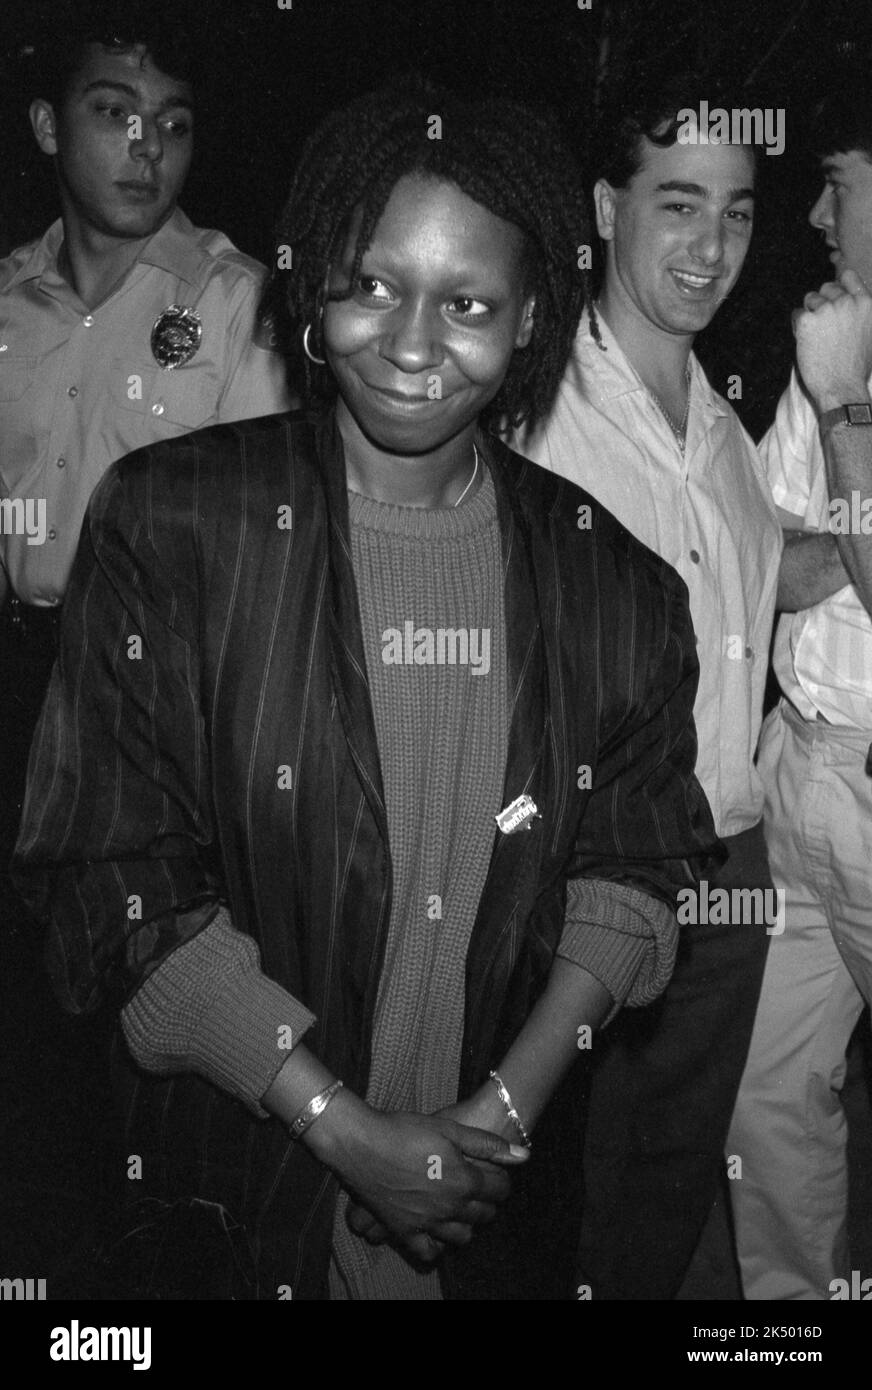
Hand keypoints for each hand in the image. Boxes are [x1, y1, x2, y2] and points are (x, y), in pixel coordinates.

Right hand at [337, 1108, 527, 1263]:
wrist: (360, 1143)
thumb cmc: (404, 1129)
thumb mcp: (449, 1128)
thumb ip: (487, 1144)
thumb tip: (524, 1156)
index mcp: (464, 1180)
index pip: (499, 1189)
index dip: (502, 1180)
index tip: (498, 1173)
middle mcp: (450, 1207)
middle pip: (484, 1214)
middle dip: (489, 1201)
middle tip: (481, 1188)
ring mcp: (427, 1223)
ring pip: (462, 1236)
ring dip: (468, 1224)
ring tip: (462, 1208)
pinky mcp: (405, 1231)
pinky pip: (429, 1252)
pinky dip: (438, 1246)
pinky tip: (438, 1232)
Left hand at [794, 269, 871, 411]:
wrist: (843, 388)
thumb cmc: (856, 367)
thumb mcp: (870, 334)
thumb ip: (861, 313)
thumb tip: (849, 300)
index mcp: (866, 303)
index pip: (849, 277)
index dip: (838, 284)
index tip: (833, 294)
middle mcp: (847, 302)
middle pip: (827, 287)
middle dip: (822, 302)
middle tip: (823, 326)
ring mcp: (827, 309)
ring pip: (810, 299)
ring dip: (810, 314)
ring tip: (817, 338)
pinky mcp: (807, 320)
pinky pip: (797, 314)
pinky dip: (798, 327)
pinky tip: (807, 342)